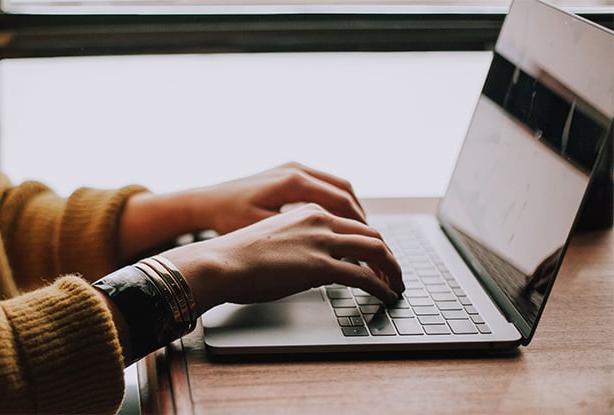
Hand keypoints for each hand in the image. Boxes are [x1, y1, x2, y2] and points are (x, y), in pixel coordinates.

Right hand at [161, 203, 402, 313]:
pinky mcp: (321, 265)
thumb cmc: (236, 256)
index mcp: (307, 211)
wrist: (220, 262)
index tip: (375, 257)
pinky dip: (381, 286)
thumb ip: (297, 242)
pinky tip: (385, 295)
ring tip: (396, 285)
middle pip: (371, 233)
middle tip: (393, 273)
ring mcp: (321, 241)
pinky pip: (364, 276)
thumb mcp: (273, 238)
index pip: (352, 222)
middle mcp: (319, 220)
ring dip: (392, 270)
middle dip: (388, 255)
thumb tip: (307, 263)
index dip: (370, 241)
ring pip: (376, 250)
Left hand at [186, 162, 366, 234]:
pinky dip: (336, 203)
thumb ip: (298, 239)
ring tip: (361, 235)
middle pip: (346, 192)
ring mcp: (293, 168)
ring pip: (337, 187)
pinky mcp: (288, 172)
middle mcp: (297, 170)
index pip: (342, 203)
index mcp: (294, 182)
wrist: (205, 202)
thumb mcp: (264, 231)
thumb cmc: (228, 218)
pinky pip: (323, 185)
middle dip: (362, 219)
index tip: (372, 247)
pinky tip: (338, 223)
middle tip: (374, 244)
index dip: (361, 228)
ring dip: (352, 210)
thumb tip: (332, 253)